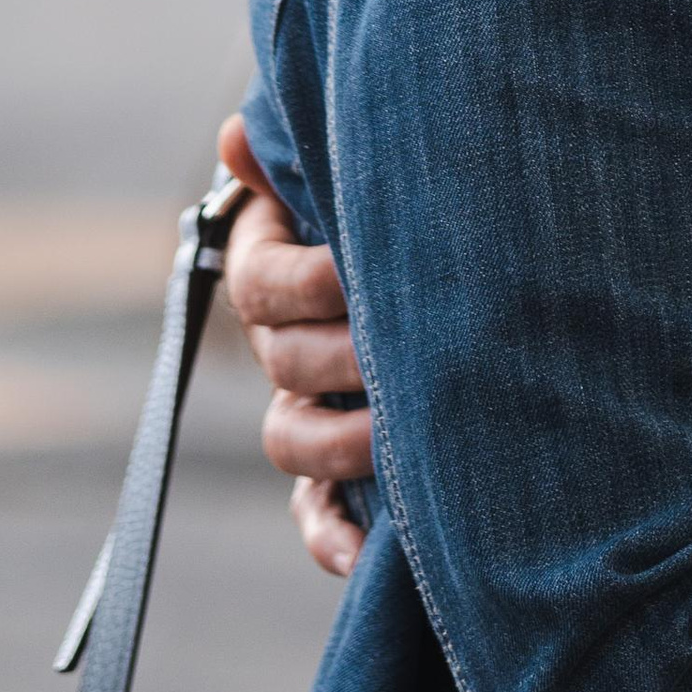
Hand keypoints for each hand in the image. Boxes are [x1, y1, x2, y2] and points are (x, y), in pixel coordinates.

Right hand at [216, 117, 372, 580]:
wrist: (457, 256)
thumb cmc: (399, 197)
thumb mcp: (350, 174)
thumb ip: (300, 158)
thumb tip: (234, 136)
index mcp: (275, 267)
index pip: (263, 282)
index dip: (306, 280)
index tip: (355, 270)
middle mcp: (283, 341)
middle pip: (285, 361)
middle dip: (344, 356)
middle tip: (404, 348)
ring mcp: (308, 407)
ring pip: (292, 439)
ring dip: (339, 442)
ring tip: (397, 435)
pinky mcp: (338, 466)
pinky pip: (315, 513)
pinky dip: (330, 537)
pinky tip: (362, 556)